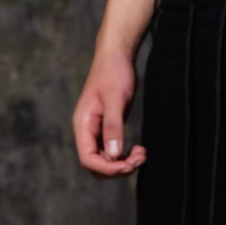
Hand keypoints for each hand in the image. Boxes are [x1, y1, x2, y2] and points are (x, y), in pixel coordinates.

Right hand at [73, 48, 147, 177]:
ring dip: (124, 163)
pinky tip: (139, 150)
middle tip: (140, 159)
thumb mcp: (115, 99)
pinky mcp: (108, 129)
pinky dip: (126, 155)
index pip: (88, 159)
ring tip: (142, 154)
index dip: (107, 168)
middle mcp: (87, 131)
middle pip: (96, 165)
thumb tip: (114, 153)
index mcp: (83, 124)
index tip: (127, 165)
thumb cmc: (113, 72)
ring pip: (106, 161)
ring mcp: (97, 131)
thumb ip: (113, 126)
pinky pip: (113, 152)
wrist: (117, 57)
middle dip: (118, 168)